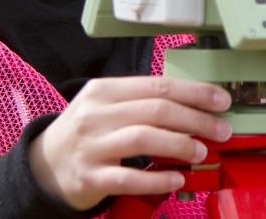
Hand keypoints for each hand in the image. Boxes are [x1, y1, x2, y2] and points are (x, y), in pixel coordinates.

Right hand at [28, 76, 232, 209]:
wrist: (44, 166)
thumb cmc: (86, 133)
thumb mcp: (106, 107)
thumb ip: (142, 102)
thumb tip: (194, 106)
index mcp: (104, 91)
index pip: (158, 85)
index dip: (195, 92)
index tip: (221, 100)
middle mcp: (96, 115)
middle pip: (156, 110)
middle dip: (196, 119)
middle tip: (221, 130)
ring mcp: (91, 146)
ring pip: (144, 138)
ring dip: (180, 145)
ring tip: (201, 152)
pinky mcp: (90, 177)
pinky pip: (129, 177)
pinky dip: (158, 178)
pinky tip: (176, 178)